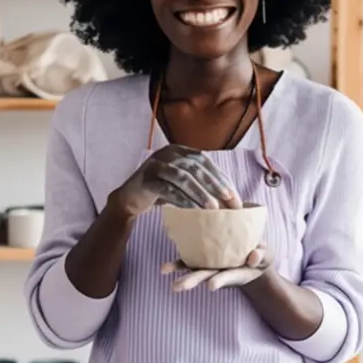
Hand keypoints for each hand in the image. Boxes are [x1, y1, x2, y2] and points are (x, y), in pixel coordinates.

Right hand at [110, 144, 241, 217]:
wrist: (129, 198)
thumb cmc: (160, 191)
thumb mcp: (181, 183)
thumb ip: (199, 183)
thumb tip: (229, 198)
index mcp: (179, 150)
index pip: (204, 161)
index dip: (220, 177)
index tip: (234, 196)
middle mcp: (167, 153)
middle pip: (196, 167)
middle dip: (214, 185)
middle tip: (229, 201)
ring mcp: (155, 165)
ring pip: (183, 177)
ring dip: (200, 193)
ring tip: (213, 208)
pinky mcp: (146, 179)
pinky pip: (168, 189)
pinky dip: (183, 200)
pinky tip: (194, 211)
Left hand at [161, 245, 271, 291]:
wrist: (252, 255)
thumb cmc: (260, 257)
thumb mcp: (266, 256)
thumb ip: (261, 256)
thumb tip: (253, 257)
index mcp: (235, 272)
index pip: (226, 276)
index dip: (219, 280)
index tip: (210, 286)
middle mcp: (219, 271)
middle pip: (203, 275)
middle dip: (190, 281)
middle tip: (176, 287)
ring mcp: (211, 265)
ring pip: (193, 269)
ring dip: (179, 272)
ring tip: (164, 271)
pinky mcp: (205, 257)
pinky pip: (189, 260)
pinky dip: (178, 264)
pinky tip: (164, 269)